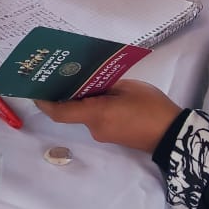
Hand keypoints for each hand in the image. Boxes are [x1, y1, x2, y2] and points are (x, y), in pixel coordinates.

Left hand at [36, 80, 182, 152]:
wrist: (173, 135)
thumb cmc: (151, 107)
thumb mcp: (127, 88)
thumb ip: (105, 85)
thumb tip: (90, 85)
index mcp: (96, 113)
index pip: (60, 112)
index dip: (45, 102)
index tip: (35, 90)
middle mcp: (95, 127)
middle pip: (73, 110)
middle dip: (68, 93)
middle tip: (64, 73)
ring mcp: (104, 134)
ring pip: (86, 114)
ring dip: (84, 99)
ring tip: (87, 76)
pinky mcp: (113, 136)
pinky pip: (97, 118)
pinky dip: (95, 106)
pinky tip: (103, 91)